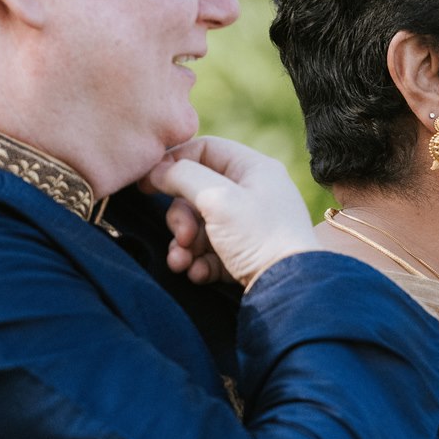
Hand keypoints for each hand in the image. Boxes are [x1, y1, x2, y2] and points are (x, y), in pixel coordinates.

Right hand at [146, 137, 316, 287]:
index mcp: (254, 169)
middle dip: (180, 217)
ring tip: (182, 262)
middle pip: (196, 191)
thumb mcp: (218, 199)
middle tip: (183, 236)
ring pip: (198, 225)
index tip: (148, 182)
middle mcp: (252, 193)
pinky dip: (198, 262)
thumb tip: (157, 169)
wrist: (290, 289)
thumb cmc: (260, 237)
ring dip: (183, 244)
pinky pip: (208, 251)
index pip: (206, 149)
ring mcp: (247, 225)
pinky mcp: (243, 254)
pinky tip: (198, 273)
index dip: (175, 162)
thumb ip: (183, 177)